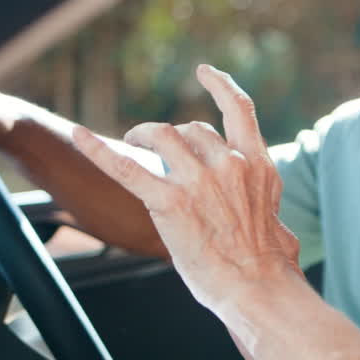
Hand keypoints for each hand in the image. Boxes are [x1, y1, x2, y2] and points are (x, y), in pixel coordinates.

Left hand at [71, 64, 300, 315]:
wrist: (259, 287)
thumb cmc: (269, 267)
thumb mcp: (277, 225)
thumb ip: (267, 212)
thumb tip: (280, 234)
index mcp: (258, 166)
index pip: (240, 110)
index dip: (221, 85)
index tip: (204, 72)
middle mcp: (230, 164)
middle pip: (194, 130)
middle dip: (175, 138)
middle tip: (155, 149)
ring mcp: (199, 181)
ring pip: (165, 137)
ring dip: (146, 136)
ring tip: (133, 143)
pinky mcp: (169, 203)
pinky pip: (127, 168)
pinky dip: (99, 150)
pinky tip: (79, 136)